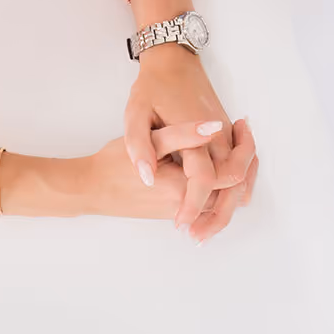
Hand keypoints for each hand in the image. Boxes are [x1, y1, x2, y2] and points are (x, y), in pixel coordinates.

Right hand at [0, 122, 257, 240]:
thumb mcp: (148, 141)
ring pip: (220, 194)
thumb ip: (183, 134)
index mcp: (184, 189)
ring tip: (234, 138)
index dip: (244, 148)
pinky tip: (214, 154)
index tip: (242, 122)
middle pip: (231, 188)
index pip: (232, 174)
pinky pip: (206, 196)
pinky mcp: (174, 209)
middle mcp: (187, 205)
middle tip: (243, 128)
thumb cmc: (114, 165)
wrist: (89, 188)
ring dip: (232, 169)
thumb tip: (215, 127)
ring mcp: (181, 210)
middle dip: (243, 159)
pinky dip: (217, 179)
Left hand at [126, 44, 256, 233]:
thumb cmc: (153, 87)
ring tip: (205, 227)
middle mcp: (218, 136)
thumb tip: (147, 176)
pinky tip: (221, 201)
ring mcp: (227, 135)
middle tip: (196, 236)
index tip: (179, 224)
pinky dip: (237, 187)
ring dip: (230, 204)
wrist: (175, 60)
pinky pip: (243, 166)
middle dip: (218, 216)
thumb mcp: (135, 113)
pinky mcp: (229, 133)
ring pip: (243, 177)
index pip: (204, 179)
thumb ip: (139, 146)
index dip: (193, 205)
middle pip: (232, 185)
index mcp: (196, 133)